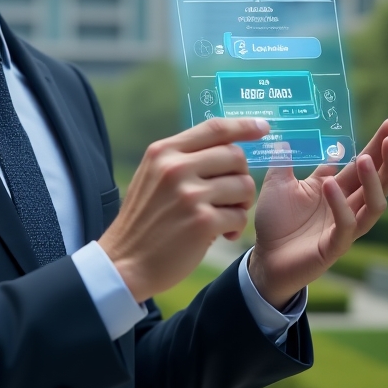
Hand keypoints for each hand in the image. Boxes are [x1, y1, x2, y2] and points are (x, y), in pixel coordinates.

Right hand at [99, 117, 268, 303]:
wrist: (125, 261)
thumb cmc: (144, 220)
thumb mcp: (152, 176)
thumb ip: (181, 158)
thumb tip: (225, 144)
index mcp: (163, 152)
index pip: (214, 128)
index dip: (243, 126)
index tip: (263, 127)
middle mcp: (176, 168)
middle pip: (235, 156)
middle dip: (241, 175)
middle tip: (231, 195)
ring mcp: (189, 194)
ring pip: (244, 185)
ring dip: (241, 204)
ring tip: (224, 216)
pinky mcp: (202, 222)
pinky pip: (240, 216)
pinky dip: (235, 227)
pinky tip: (220, 235)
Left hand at [248, 118, 387, 308]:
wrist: (265, 258)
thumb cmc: (275, 222)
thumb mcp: (278, 185)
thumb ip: (284, 162)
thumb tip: (284, 138)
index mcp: (337, 188)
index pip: (364, 163)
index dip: (377, 145)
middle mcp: (348, 206)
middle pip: (380, 182)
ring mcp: (345, 227)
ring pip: (374, 205)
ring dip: (372, 182)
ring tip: (365, 160)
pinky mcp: (335, 246)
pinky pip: (347, 225)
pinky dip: (341, 206)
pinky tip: (331, 186)